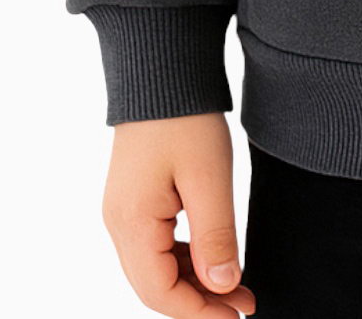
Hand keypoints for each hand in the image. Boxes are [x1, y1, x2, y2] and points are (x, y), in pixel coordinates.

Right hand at [101, 112, 256, 314]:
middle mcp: (117, 223)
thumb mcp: (210, 177)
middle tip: (244, 303)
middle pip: (154, 287)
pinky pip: (153, 247)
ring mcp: (122, 211)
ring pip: (154, 269)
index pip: (160, 293)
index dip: (199, 312)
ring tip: (237, 284)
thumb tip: (223, 287)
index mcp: (131, 222)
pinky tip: (212, 258)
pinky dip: (183, 260)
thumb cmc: (185, 116)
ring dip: (193, 283)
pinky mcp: (132, 200)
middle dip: (199, 302)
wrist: (161, 67)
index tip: (238, 315)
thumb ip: (215, 237)